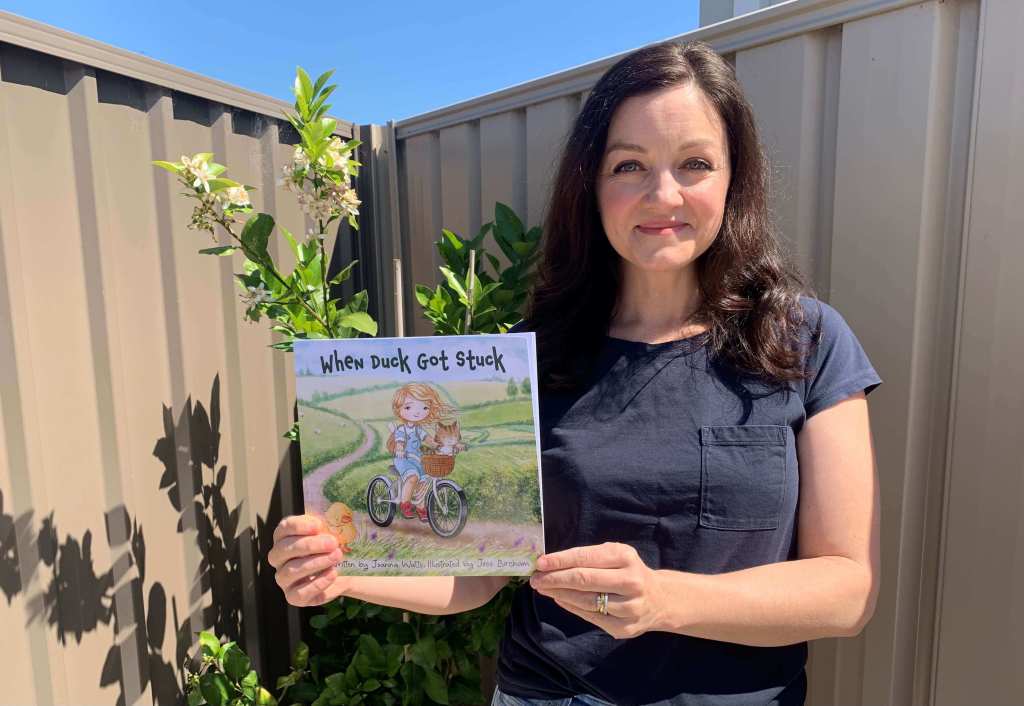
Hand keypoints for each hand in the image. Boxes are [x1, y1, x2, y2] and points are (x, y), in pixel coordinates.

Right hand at [268, 514, 349, 606]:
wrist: (343, 572)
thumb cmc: (331, 548)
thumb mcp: (328, 533)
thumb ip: (325, 525)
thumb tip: (329, 520)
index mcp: (284, 538)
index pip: (283, 528)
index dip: (298, 526)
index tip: (318, 525)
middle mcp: (279, 558)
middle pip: (285, 549)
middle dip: (310, 545)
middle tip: (332, 542)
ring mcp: (283, 579)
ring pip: (291, 571)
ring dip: (316, 562)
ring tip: (336, 556)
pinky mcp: (293, 597)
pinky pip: (300, 593)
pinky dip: (318, 583)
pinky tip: (332, 573)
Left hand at [529, 542, 664, 638]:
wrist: (659, 600)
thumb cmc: (628, 571)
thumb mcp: (615, 555)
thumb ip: (588, 557)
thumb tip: (550, 563)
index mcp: (625, 557)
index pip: (585, 558)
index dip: (560, 560)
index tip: (539, 563)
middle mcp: (630, 581)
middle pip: (583, 580)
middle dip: (554, 579)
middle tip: (535, 579)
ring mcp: (629, 607)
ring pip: (585, 601)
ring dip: (559, 594)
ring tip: (543, 588)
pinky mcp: (624, 627)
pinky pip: (590, 617)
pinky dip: (571, 607)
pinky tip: (560, 600)